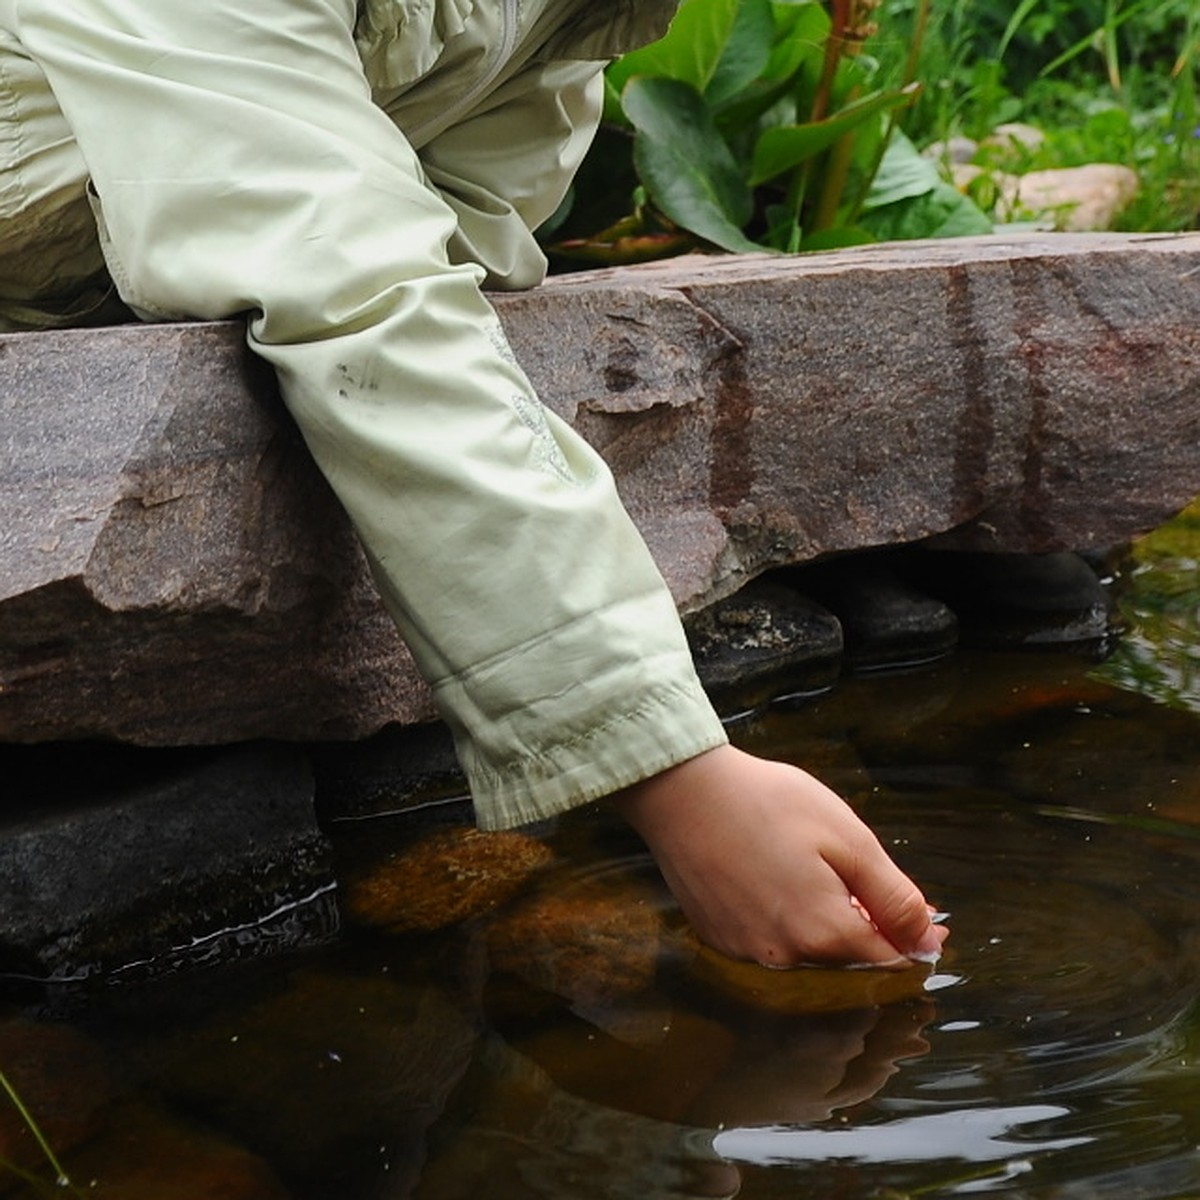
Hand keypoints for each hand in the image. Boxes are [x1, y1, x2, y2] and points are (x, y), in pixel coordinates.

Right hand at [610, 745, 947, 967]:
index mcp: (824, 934)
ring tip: (802, 864)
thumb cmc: (768, 803)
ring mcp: (747, 952)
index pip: (890, 959)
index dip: (909, 934)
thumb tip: (929, 942)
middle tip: (850, 869)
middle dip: (862, 923)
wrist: (682, 791)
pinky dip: (781, 917)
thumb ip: (894, 898)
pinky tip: (768, 874)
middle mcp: (784, 957)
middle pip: (847, 957)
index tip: (913, 906)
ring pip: (807, 950)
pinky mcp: (720, 938)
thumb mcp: (848, 839)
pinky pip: (769, 941)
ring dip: (819, 921)